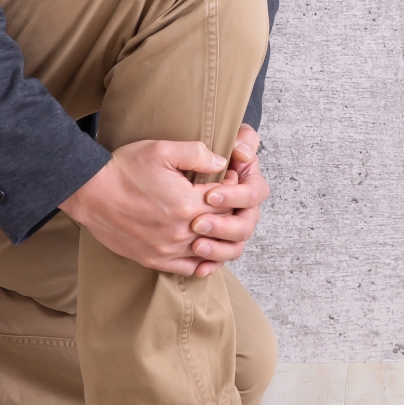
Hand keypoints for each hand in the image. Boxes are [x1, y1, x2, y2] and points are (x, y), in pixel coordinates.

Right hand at [58, 138, 223, 276]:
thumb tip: (222, 163)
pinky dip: (200, 262)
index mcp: (187, 203)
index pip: (229, 203)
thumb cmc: (124, 168)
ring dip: (218, 238)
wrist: (90, 191)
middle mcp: (180, 231)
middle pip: (222, 228)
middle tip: (226, 200)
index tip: (229, 180)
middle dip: (229, 214)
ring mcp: (167, 249)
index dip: (233, 191)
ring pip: (209, 252)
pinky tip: (202, 249)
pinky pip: (187, 269)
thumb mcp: (162, 150)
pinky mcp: (153, 259)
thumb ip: (197, 154)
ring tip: (217, 222)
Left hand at [190, 125, 270, 269]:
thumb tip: (241, 153)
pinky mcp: (212, 242)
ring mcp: (227, 226)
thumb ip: (236, 140)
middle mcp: (240, 207)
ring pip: (235, 246)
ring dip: (219, 249)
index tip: (210, 194)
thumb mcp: (215, 137)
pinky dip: (210, 265)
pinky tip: (198, 268)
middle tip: (197, 223)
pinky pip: (218, 260)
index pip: (253, 193)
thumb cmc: (183, 151)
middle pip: (246, 224)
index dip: (235, 196)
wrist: (150, 175)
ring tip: (197, 245)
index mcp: (245, 181)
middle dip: (224, 226)